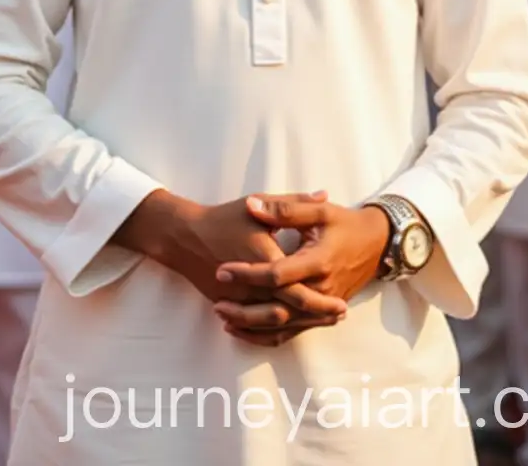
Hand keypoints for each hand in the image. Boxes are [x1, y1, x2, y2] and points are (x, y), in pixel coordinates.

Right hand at [115, 190, 347, 342]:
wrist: (185, 236)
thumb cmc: (224, 217)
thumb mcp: (257, 205)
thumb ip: (293, 203)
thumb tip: (324, 194)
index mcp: (263, 258)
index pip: (297, 290)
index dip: (321, 301)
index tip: (342, 305)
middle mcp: (252, 284)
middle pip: (290, 312)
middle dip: (317, 316)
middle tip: (339, 315)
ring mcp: (239, 299)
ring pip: (273, 324)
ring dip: (300, 325)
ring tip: (322, 321)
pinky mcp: (229, 305)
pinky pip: (254, 327)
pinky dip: (273, 331)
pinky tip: (289, 327)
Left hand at [212, 196, 388, 345]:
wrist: (378, 244)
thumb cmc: (346, 224)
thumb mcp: (319, 211)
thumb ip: (285, 209)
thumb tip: (252, 204)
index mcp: (318, 262)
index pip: (277, 274)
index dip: (248, 273)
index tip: (222, 268)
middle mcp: (321, 290)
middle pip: (277, 308)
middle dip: (244, 308)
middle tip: (216, 301)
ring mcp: (321, 306)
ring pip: (282, 326)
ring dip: (251, 325)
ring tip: (223, 315)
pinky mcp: (320, 314)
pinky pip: (291, 333)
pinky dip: (266, 335)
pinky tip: (243, 330)